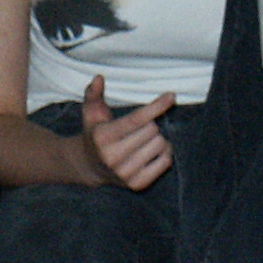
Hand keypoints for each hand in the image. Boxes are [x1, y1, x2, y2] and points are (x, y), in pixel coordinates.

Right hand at [78, 73, 174, 189]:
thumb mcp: (91, 113)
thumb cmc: (96, 133)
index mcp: (102, 136)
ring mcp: (125, 173)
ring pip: (160, 145)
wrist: (90, 166)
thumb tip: (99, 78)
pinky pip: (165, 162)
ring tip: (145, 139)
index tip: (171, 96)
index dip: (156, 106)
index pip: (137, 119)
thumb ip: (93, 94)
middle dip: (150, 124)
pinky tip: (152, 151)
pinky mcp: (137, 184)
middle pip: (152, 130)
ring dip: (158, 138)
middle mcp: (112, 156)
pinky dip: (164, 153)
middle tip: (139, 128)